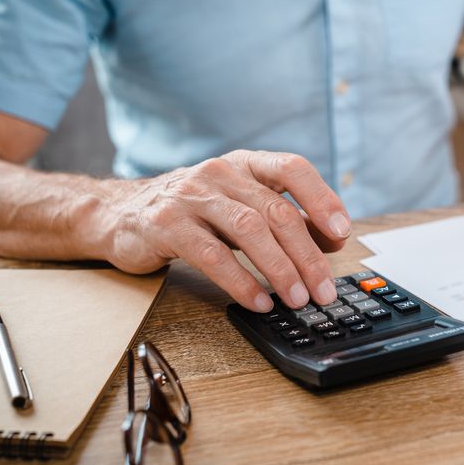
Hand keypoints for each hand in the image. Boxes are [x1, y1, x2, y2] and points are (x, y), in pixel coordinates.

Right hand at [90, 150, 350, 311]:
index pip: (292, 168)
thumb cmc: (194, 213)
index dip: (322, 198)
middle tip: (324, 289)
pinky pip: (212, 255)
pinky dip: (241, 281)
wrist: (120, 214)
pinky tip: (258, 300)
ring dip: (280, 269)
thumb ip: (285, 219)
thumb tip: (333, 240)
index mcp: (245, 164)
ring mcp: (191, 195)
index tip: (342, 232)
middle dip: (307, 255)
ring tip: (297, 299)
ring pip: (249, 230)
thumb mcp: (241, 206)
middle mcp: (221, 172)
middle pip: (276, 211)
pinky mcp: (166, 224)